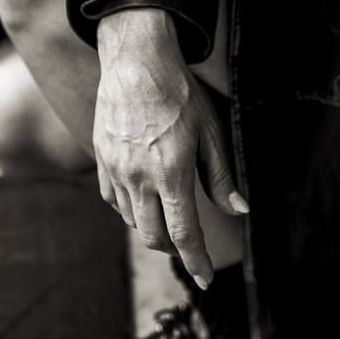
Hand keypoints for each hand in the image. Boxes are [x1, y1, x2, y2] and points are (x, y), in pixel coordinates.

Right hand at [94, 8, 247, 289]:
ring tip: (166, 215)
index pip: (184, 234)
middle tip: (188, 242)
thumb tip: (239, 209)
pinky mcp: (101, 157)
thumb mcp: (210, 131)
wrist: (136, 60)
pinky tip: (140, 197)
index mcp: (171, 173)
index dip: (196, 261)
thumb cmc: (178, 92)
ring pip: (131, 220)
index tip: (206, 278)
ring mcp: (116, 168)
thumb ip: (221, 176)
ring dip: (150, 227)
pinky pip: (112, 198)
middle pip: (154, 236)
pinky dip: (128, 207)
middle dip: (174, 247)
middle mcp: (139, 177)